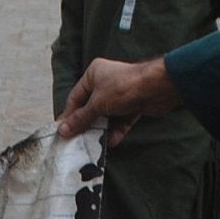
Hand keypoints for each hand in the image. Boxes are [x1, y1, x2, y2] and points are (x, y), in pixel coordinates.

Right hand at [58, 56, 182, 141]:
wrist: (157, 88)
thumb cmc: (123, 87)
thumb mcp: (97, 104)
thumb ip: (80, 118)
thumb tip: (62, 130)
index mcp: (93, 74)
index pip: (76, 97)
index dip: (69, 116)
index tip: (63, 132)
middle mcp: (105, 82)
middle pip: (90, 108)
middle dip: (86, 125)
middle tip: (78, 141)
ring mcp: (120, 94)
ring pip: (106, 116)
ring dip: (102, 130)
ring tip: (95, 144)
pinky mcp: (132, 105)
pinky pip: (120, 120)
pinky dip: (116, 131)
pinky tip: (112, 142)